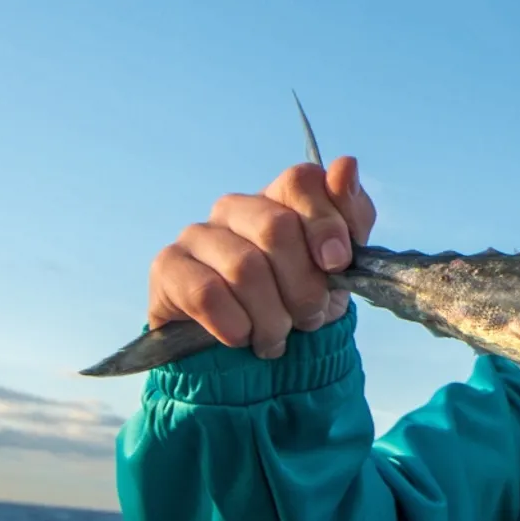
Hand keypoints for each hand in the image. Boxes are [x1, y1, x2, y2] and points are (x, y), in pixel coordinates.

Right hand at [146, 157, 376, 359]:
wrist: (247, 356)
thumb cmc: (298, 301)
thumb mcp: (340, 267)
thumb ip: (351, 217)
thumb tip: (345, 165)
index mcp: (279, 199)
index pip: (300, 180)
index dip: (325, 223)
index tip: (338, 264)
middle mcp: (234, 208)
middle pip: (276, 227)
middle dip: (304, 285)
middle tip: (309, 317)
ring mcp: (197, 235)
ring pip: (245, 268)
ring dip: (272, 316)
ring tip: (276, 338)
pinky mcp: (168, 268)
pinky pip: (207, 294)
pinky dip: (236, 325)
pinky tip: (242, 337)